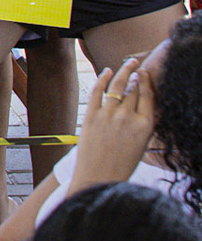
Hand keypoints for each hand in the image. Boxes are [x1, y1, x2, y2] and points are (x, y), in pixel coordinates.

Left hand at [68, 56, 155, 190]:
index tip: (146, 72)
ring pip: (117, 86)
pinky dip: (102, 78)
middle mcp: (128, 118)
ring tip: (127, 64)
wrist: (99, 177)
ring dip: (122, 72)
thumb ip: (141, 122)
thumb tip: (138, 101)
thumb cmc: (122, 162)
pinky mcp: (91, 116)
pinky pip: (98, 91)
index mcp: (145, 126)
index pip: (148, 96)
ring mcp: (109, 115)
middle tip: (136, 65)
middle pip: (133, 90)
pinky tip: (107, 71)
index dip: (147, 81)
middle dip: (135, 76)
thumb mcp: (142, 143)